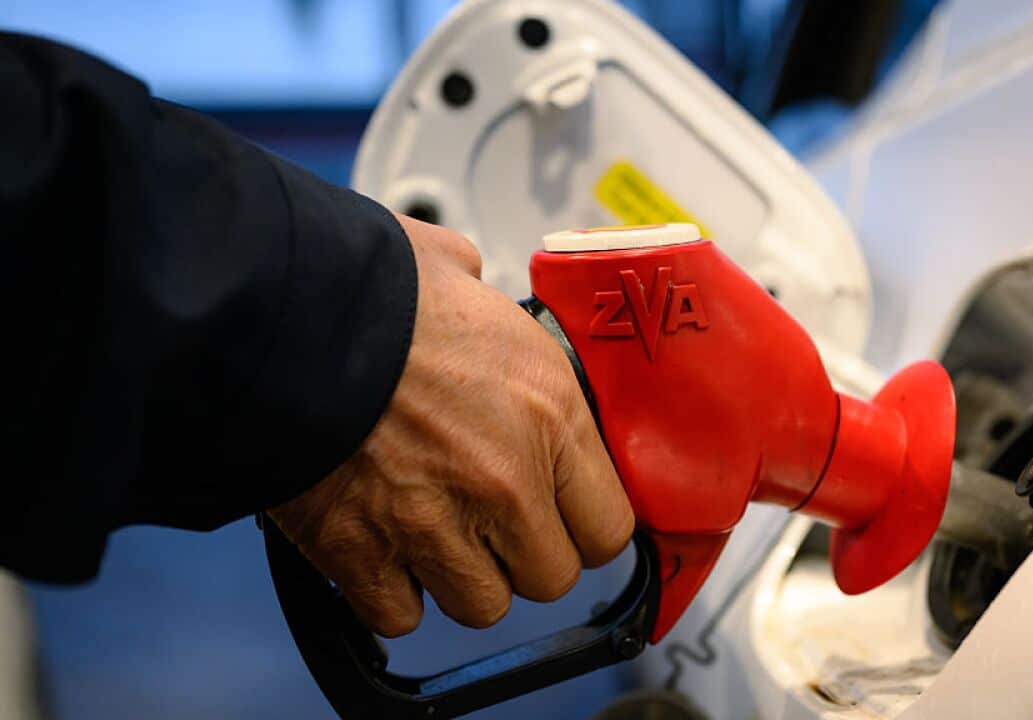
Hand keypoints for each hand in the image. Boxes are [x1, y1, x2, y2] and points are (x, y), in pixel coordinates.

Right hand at [269, 214, 633, 635]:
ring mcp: (435, 526)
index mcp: (549, 412)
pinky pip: (401, 614)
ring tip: (432, 531)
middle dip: (523, 555)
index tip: (562, 516)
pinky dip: (390, 591)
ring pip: (482, 605)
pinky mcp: (361, 554)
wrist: (277, 316)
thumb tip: (470, 281)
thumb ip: (485, 305)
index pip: (610, 525)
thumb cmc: (368, 287)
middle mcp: (507, 481)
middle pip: (551, 577)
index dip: (583, 525)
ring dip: (461, 577)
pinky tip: (380, 548)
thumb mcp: (459, 273)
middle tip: (491, 520)